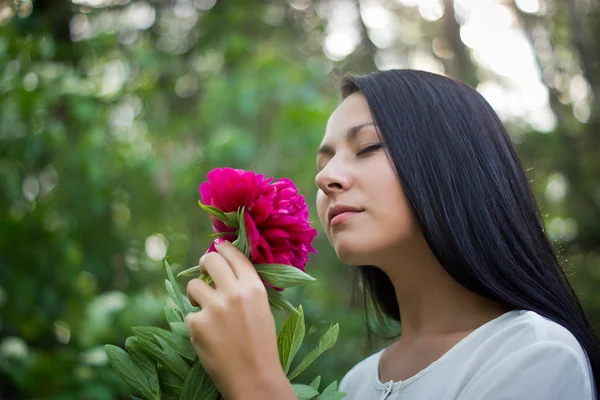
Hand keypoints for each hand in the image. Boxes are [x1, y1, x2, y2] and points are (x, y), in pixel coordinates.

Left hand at [185, 240, 293, 399]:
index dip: (223, 248)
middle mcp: (234, 292)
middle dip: (205, 263)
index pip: (235, 256)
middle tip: (205, 271)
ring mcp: (214, 308)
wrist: (254, 378)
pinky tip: (209, 336)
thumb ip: (246, 288)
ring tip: (206, 309)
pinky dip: (197, 323)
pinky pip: (190, 314)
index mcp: (254, 288)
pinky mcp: (198, 324)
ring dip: (196, 294)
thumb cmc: (261, 345)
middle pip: (211, 261)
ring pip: (193, 285)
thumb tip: (225, 269)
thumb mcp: (262, 309)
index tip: (218, 247)